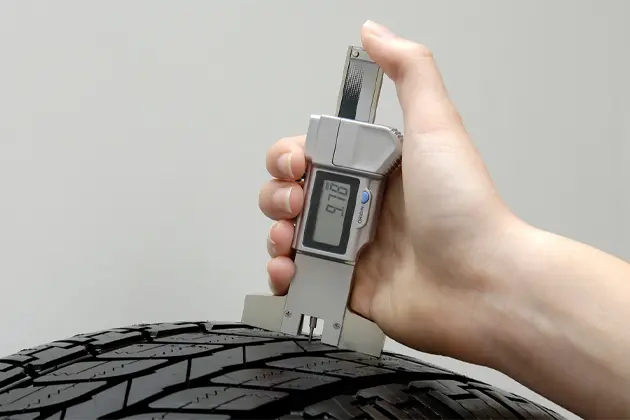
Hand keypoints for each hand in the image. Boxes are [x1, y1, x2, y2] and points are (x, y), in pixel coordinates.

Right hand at [258, 20, 519, 362]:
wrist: (483, 284)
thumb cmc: (466, 211)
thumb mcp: (437, 127)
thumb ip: (409, 73)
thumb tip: (377, 35)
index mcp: (375, 169)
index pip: (311, 155)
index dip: (290, 157)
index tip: (296, 164)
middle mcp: (362, 206)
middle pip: (292, 194)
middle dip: (278, 196)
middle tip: (298, 204)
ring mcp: (354, 248)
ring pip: (290, 236)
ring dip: (276, 234)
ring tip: (292, 241)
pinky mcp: (350, 286)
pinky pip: (301, 279)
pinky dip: (285, 275)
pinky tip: (292, 269)